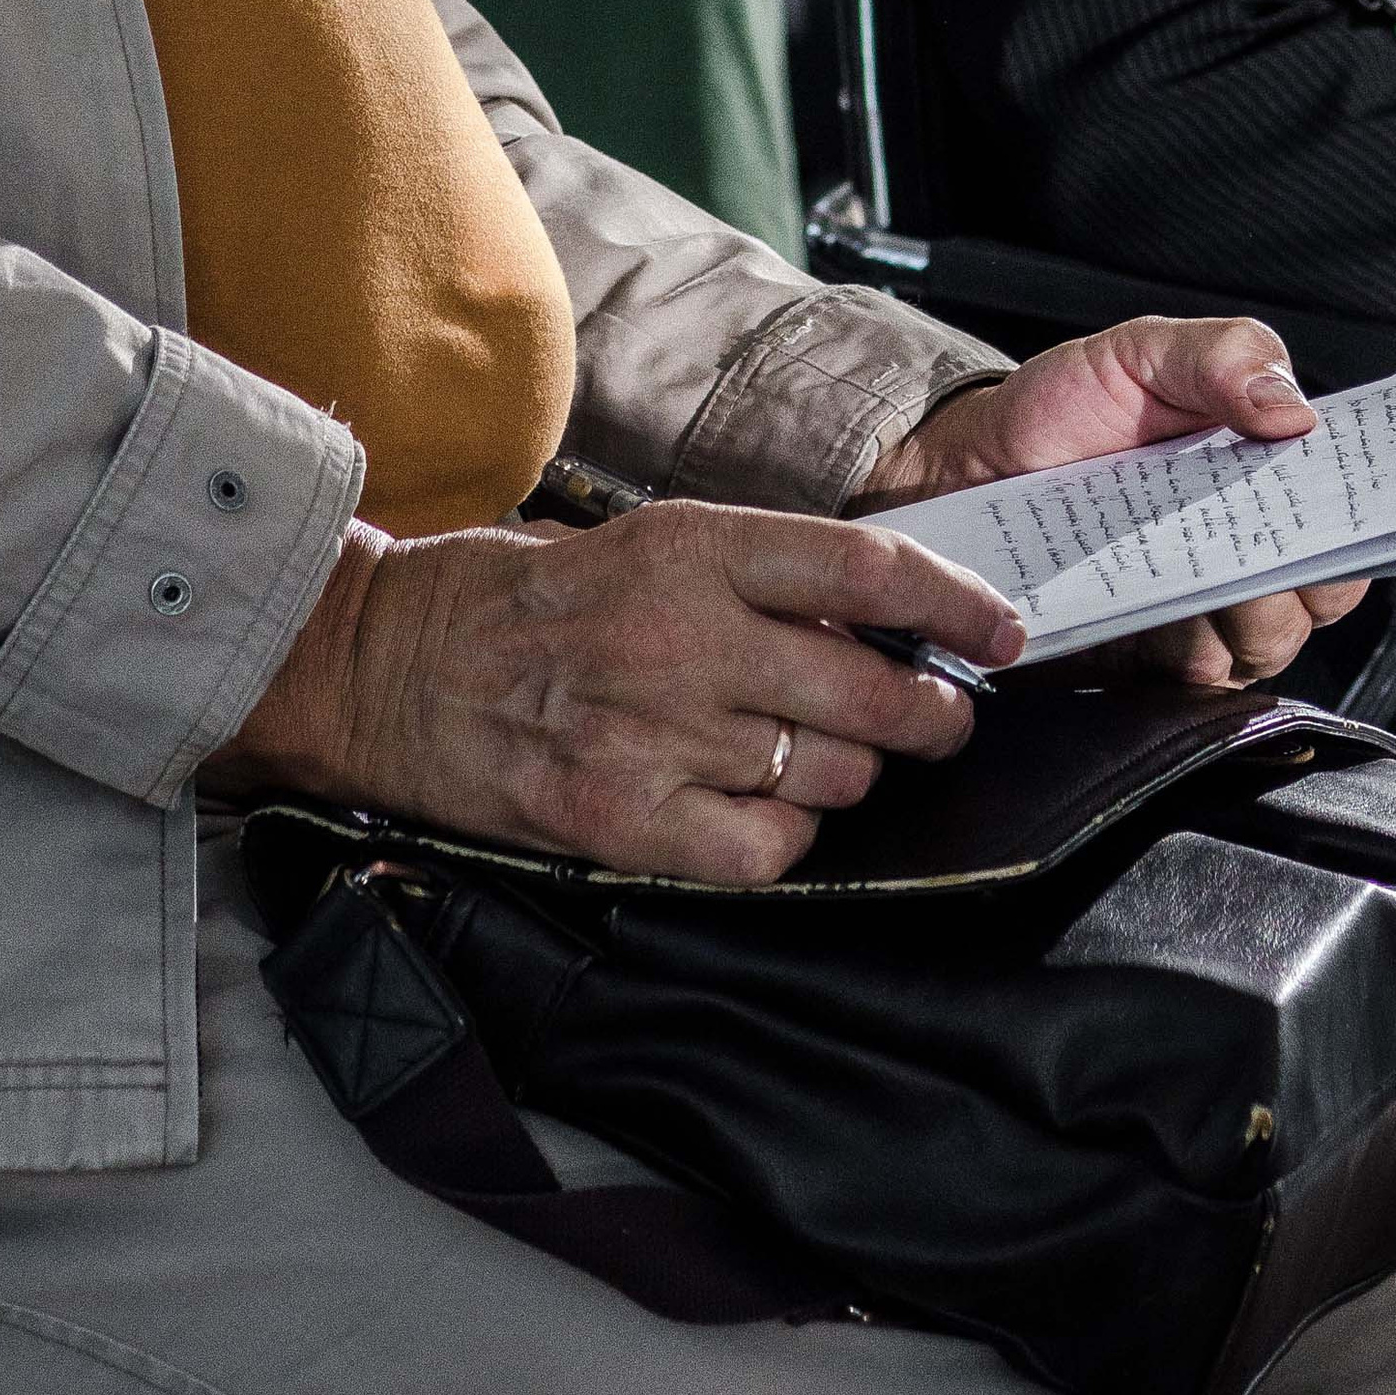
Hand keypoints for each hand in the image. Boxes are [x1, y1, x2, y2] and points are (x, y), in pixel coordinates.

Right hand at [217, 499, 1023, 883]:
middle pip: (870, 688)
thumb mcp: (643, 542)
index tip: (1002, 633)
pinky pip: (765, 852)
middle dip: (930, 715)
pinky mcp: (624, 819)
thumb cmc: (524, 598)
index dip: (955, 605)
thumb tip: (879, 615)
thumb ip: (753, 575)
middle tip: (939, 719)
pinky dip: (783, 842)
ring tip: (817, 758)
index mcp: (694, 546)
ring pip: (827, 776)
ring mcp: (656, 733)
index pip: (866, 569)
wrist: (394, 664)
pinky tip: (759, 815)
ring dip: (847, 776)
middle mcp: (685, 636)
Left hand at [862, 316, 1367, 687]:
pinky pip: (1203, 680)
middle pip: (1326, 590)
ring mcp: (1205, 611)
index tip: (1348, 504)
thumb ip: (1222, 356)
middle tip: (1248, 533)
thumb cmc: (1059, 411)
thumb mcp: (1138, 353)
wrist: (967, 474)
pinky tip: (1147, 606)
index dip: (1369, 512)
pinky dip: (1186, 648)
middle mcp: (1247, 550)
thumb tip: (1294, 407)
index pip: (1350, 509)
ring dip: (1241, 611)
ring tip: (1181, 561)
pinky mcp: (1155, 663)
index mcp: (1263, 473)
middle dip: (1302, 571)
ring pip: (1272, 641)